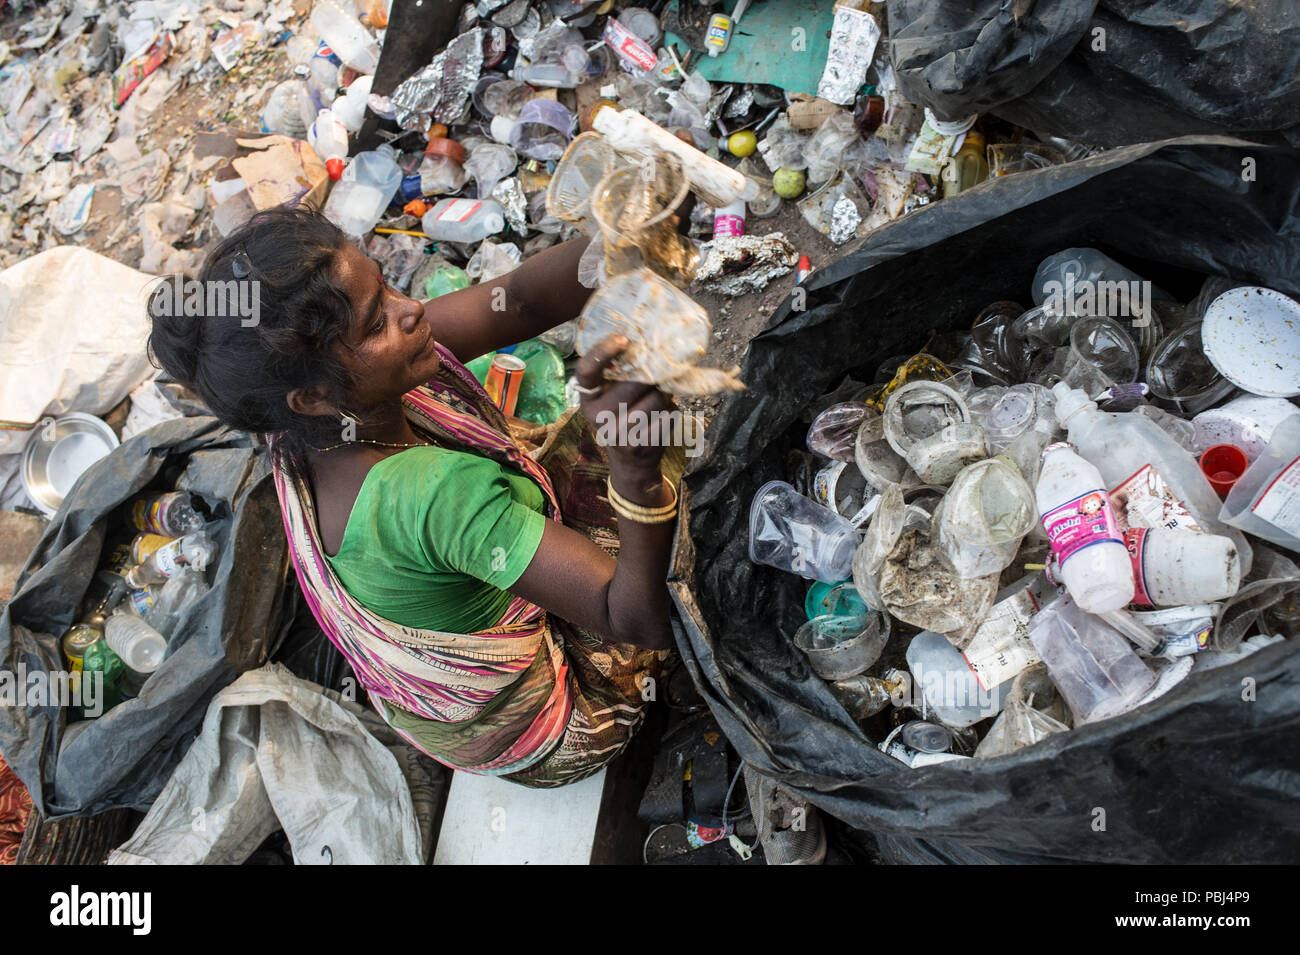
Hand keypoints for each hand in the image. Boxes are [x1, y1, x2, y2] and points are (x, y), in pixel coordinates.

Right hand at [576, 334, 672, 493]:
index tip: (623, 339)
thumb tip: (647, 347)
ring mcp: (619, 432)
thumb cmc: (623, 419)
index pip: (587, 370)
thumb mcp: (609, 399)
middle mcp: (598, 416)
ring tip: (656, 404)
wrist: (630, 464)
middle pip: (634, 381)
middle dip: (651, 377)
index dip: (603, 351)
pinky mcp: (641, 445)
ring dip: (663, 397)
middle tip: (654, 380)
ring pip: (656, 398)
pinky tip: (661, 420)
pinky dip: (670, 414)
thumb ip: (617, 377)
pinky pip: (668, 416)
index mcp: (588, 399)